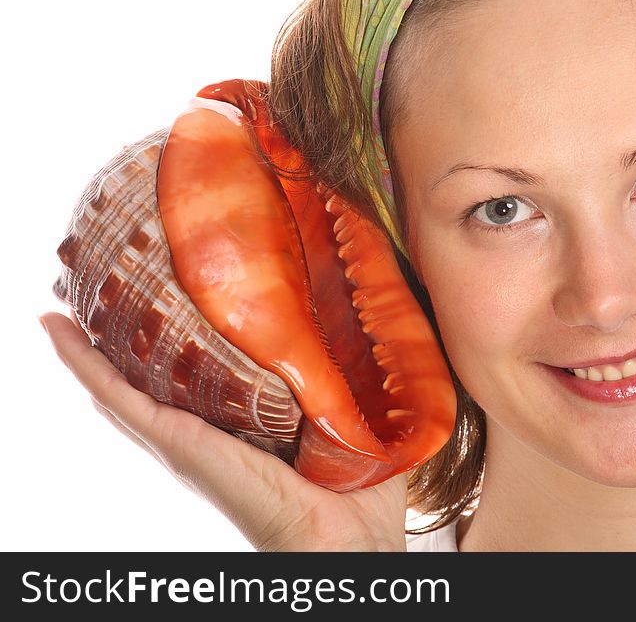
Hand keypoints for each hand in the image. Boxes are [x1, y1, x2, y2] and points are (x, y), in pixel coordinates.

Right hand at [39, 311, 407, 550]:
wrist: (349, 542)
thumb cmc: (362, 491)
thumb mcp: (363, 417)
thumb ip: (364, 380)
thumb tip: (378, 329)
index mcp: (248, 423)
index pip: (207, 376)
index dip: (185, 340)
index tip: (171, 294)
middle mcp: (209, 430)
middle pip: (155, 380)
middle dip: (124, 340)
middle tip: (98, 292)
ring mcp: (189, 438)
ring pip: (126, 386)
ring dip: (92, 346)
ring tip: (64, 305)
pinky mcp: (181, 444)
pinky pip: (123, 400)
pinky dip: (86, 366)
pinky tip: (58, 332)